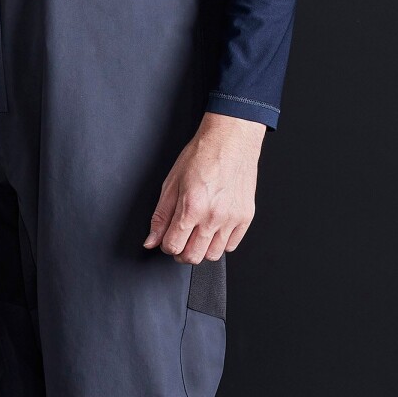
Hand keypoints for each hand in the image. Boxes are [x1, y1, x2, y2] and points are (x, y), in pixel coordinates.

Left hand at [143, 113, 265, 261]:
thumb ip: (161, 216)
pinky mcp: (246, 217)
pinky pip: (231, 246)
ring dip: (201, 249)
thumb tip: (151, 241)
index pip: (173, 246)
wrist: (230, 140)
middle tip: (180, 238)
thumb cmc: (201, 156)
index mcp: (191, 207)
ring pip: (212, 255)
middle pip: (193, 257)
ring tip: (197, 233)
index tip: (167, 238)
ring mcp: (232, 218)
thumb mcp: (171, 183)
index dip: (166, 245)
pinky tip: (213, 228)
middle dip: (181, 252)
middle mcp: (213, 216)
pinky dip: (220, 243)